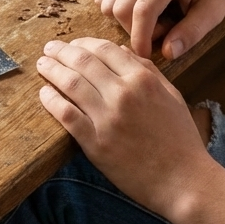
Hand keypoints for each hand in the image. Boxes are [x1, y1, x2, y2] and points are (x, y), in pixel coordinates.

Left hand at [37, 37, 214, 218]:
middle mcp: (123, 93)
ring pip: (70, 83)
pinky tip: (44, 93)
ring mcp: (107, 118)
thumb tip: (121, 51)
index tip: (72, 44)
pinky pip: (65, 114)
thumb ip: (147, 70)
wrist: (182, 180)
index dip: (82, 43)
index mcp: (143, 79)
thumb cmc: (179, 139)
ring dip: (51, 71)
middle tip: (49, 48)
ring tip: (42, 66)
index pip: (104, 49)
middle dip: (61, 52)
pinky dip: (51, 100)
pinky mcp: (94, 142)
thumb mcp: (171, 96)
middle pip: (82, 61)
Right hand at [96, 0, 224, 59]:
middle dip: (134, 30)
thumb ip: (191, 33)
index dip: (140, 38)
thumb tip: (167, 53)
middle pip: (120, 8)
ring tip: (152, 18)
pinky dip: (116, 10)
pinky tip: (139, 9)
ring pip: (107, 4)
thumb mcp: (213, 11)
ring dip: (125, 21)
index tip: (146, 55)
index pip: (143, 10)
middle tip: (161, 30)